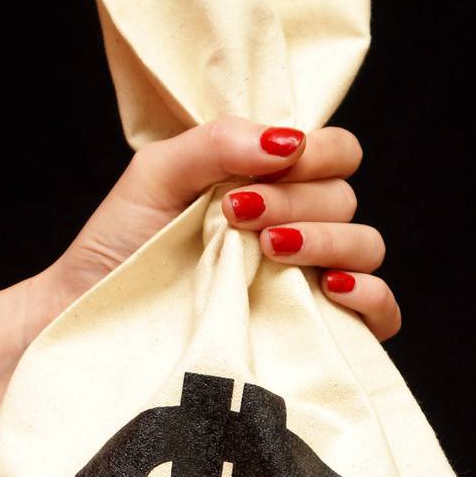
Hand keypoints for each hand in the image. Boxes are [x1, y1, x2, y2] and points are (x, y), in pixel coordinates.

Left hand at [30, 116, 400, 345]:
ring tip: (268, 251)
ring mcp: (311, 285)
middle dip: (296, 200)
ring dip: (326, 240)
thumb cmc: (121, 244)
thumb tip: (287, 140)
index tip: (264, 165)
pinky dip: (371, 297)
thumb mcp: (158, 174)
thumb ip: (219, 141)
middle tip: (239, 215)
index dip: (317, 152)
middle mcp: (301, 230)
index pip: (336, 153)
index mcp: (274, 185)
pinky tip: (333, 290)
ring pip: (366, 247)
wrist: (93, 316)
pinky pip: (382, 315)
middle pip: (346, 199)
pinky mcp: (316, 337)